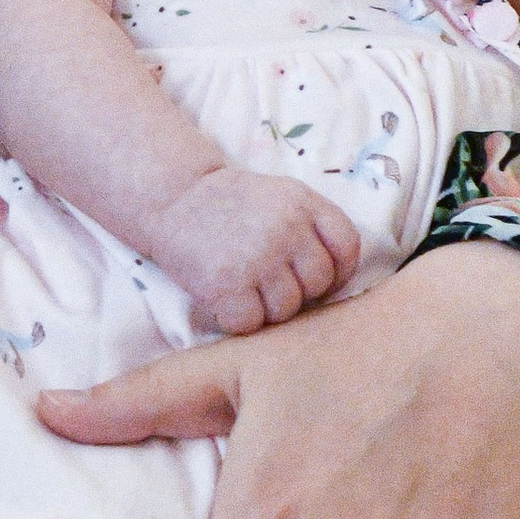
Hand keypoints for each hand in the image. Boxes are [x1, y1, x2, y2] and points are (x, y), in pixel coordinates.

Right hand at [144, 165, 359, 332]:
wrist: (172, 199)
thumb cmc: (229, 205)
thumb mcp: (280, 195)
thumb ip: (313, 225)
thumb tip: (337, 279)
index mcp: (302, 202)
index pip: (347, 247)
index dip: (338, 270)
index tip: (315, 278)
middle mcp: (285, 228)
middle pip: (318, 284)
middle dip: (297, 290)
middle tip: (266, 279)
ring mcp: (257, 258)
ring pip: (286, 309)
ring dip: (266, 307)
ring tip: (243, 285)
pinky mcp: (227, 285)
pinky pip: (251, 323)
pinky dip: (237, 318)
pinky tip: (225, 296)